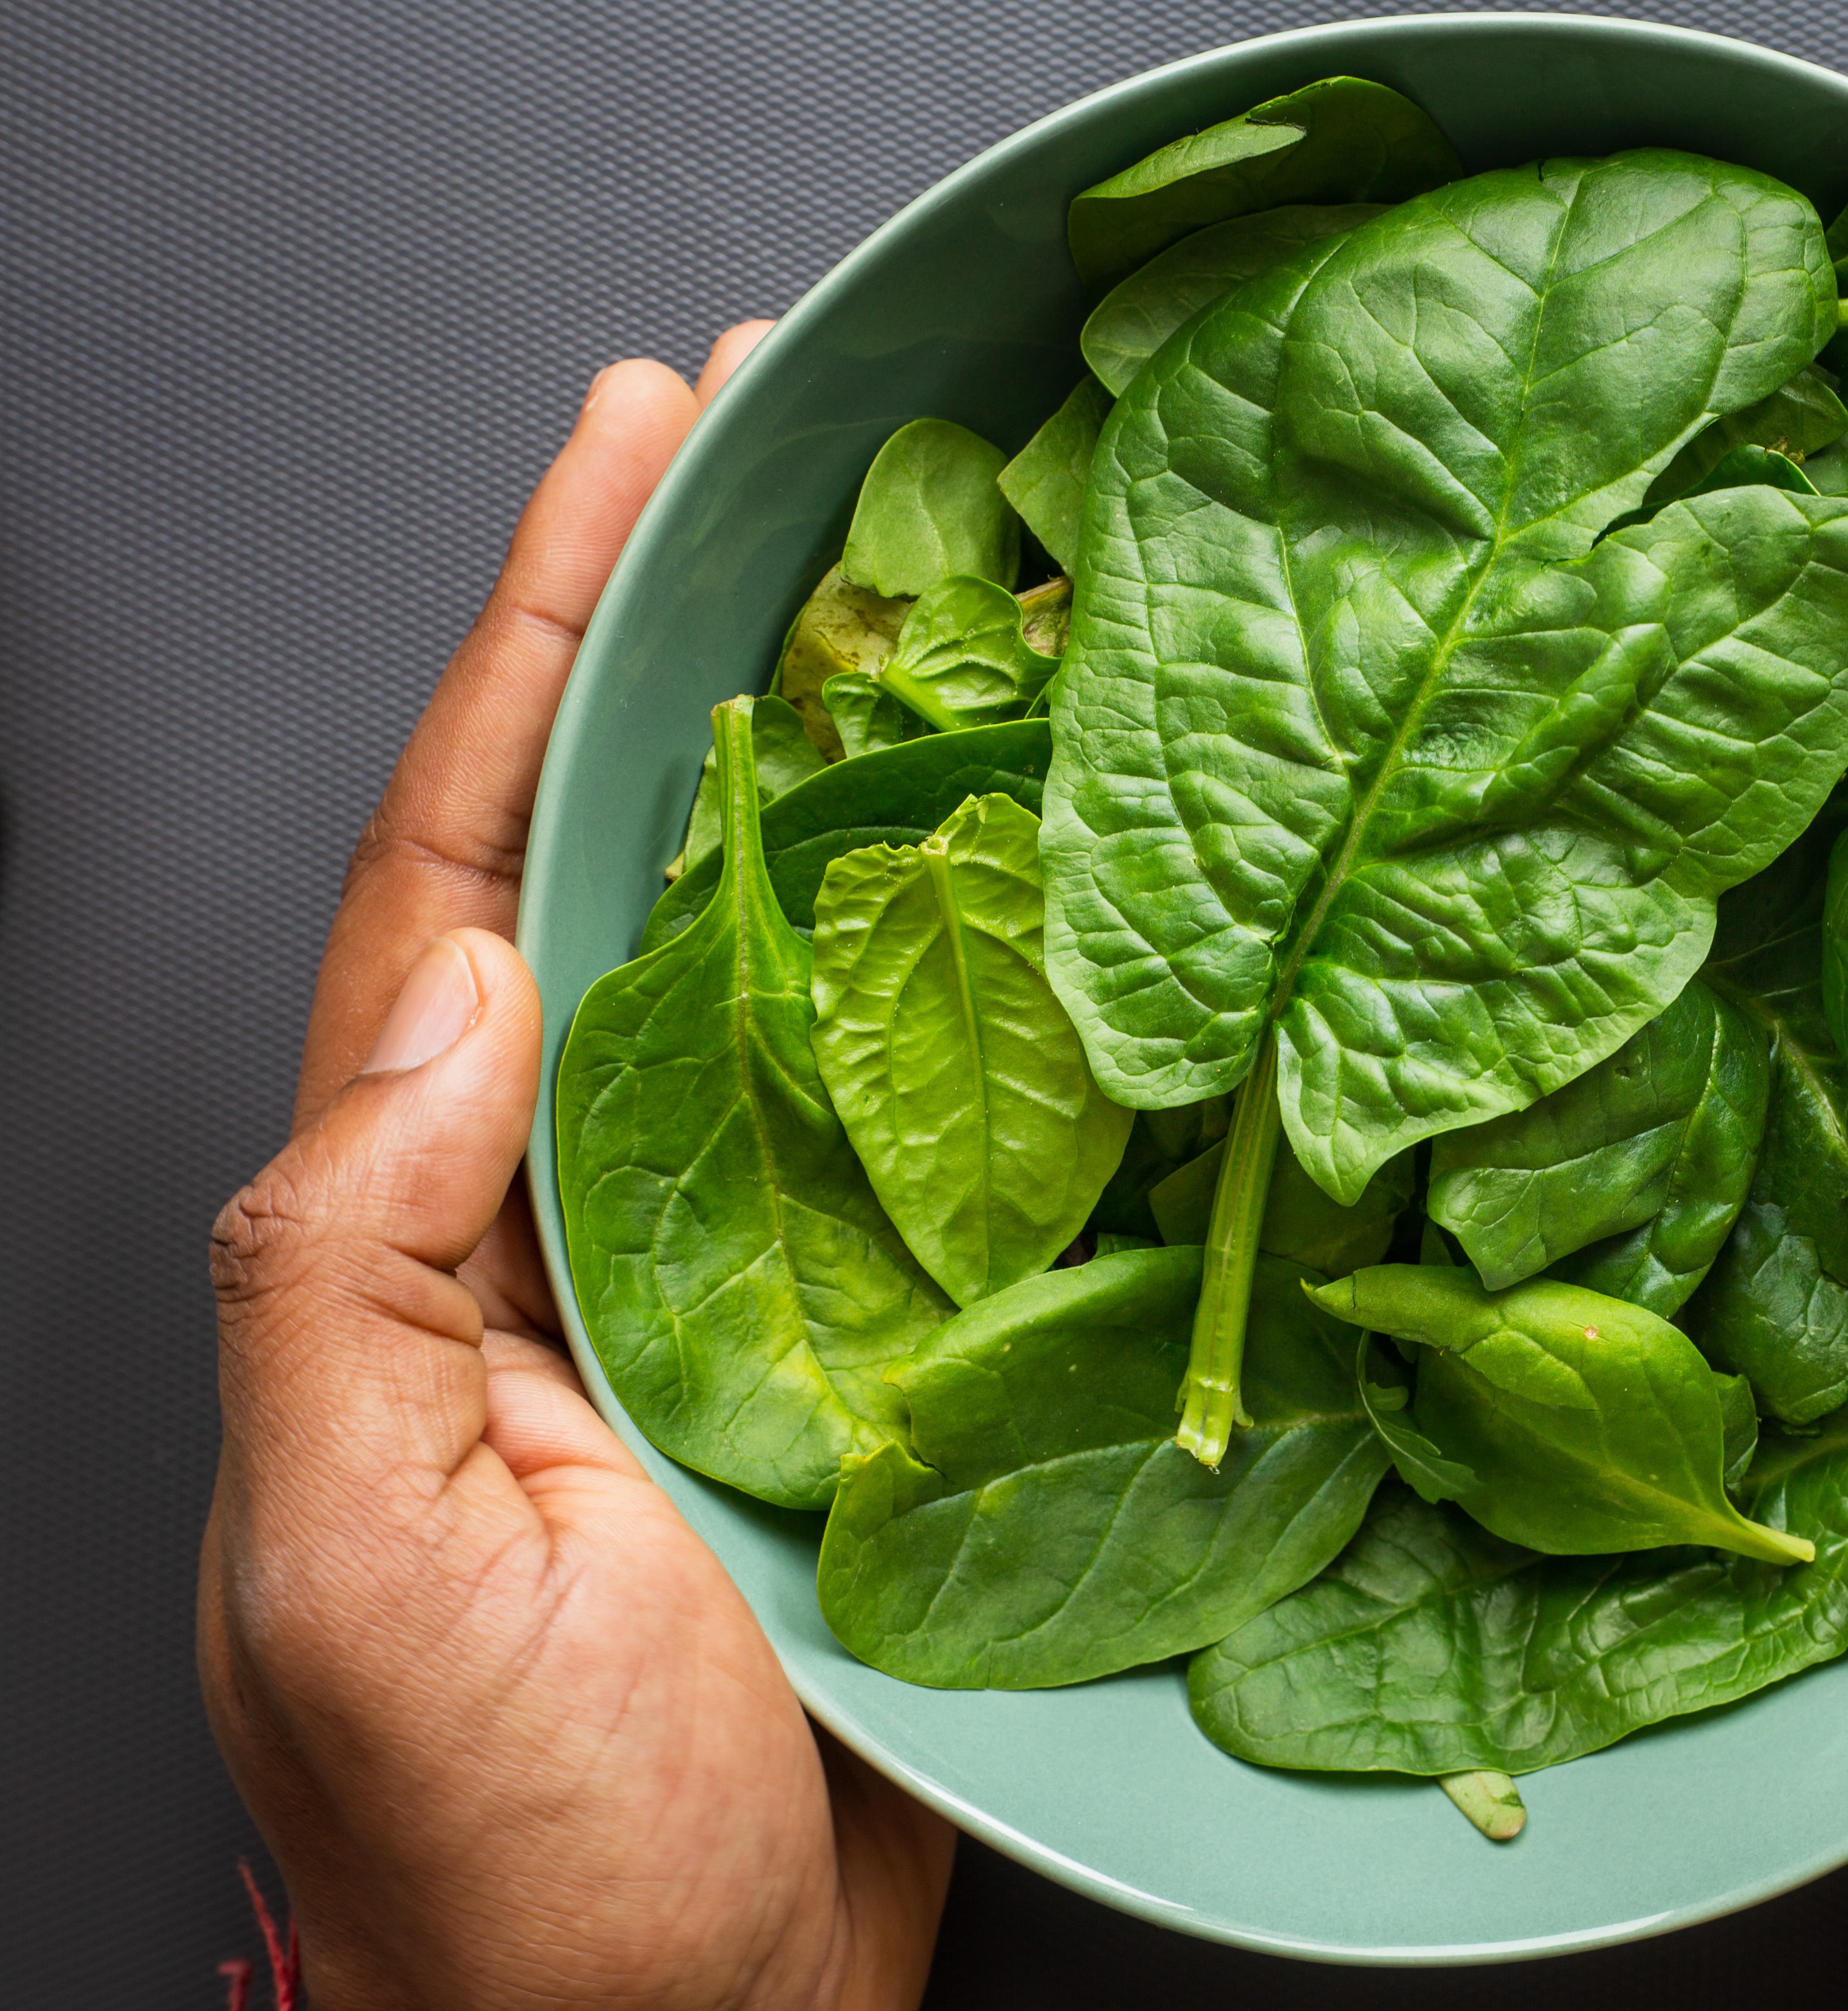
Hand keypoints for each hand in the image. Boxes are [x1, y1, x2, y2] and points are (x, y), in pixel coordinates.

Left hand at [198, 326, 956, 2010]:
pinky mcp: (872, 1346)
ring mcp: (730, 1271)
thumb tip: (449, 993)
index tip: (634, 445)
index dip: (535, 641)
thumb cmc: (505, 1854)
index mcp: (423, 1230)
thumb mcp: (345, 1566)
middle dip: (688, 639)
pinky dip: (978, 981)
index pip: (460, 871)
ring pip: (788, 966)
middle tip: (795, 440)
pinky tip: (1056, 878)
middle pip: (626, 865)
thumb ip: (344, 1274)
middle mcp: (571, 1212)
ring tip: (942, 588)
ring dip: (851, 773)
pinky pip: (924, 1121)